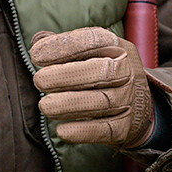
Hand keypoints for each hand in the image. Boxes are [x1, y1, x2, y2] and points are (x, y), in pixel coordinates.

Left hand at [29, 27, 153, 147]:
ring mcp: (129, 99)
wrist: (136, 105)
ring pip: (102, 102)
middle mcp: (126, 70)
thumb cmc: (99, 71)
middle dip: (65, 76)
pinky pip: (106, 130)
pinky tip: (61, 131)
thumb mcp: (87, 52)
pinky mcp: (126, 126)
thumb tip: (38, 41)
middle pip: (100, 72)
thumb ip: (62, 45)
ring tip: (45, 106)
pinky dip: (83, 131)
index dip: (64, 46)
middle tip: (39, 81)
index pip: (94, 40)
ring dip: (69, 104)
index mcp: (115, 46)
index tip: (36, 55)